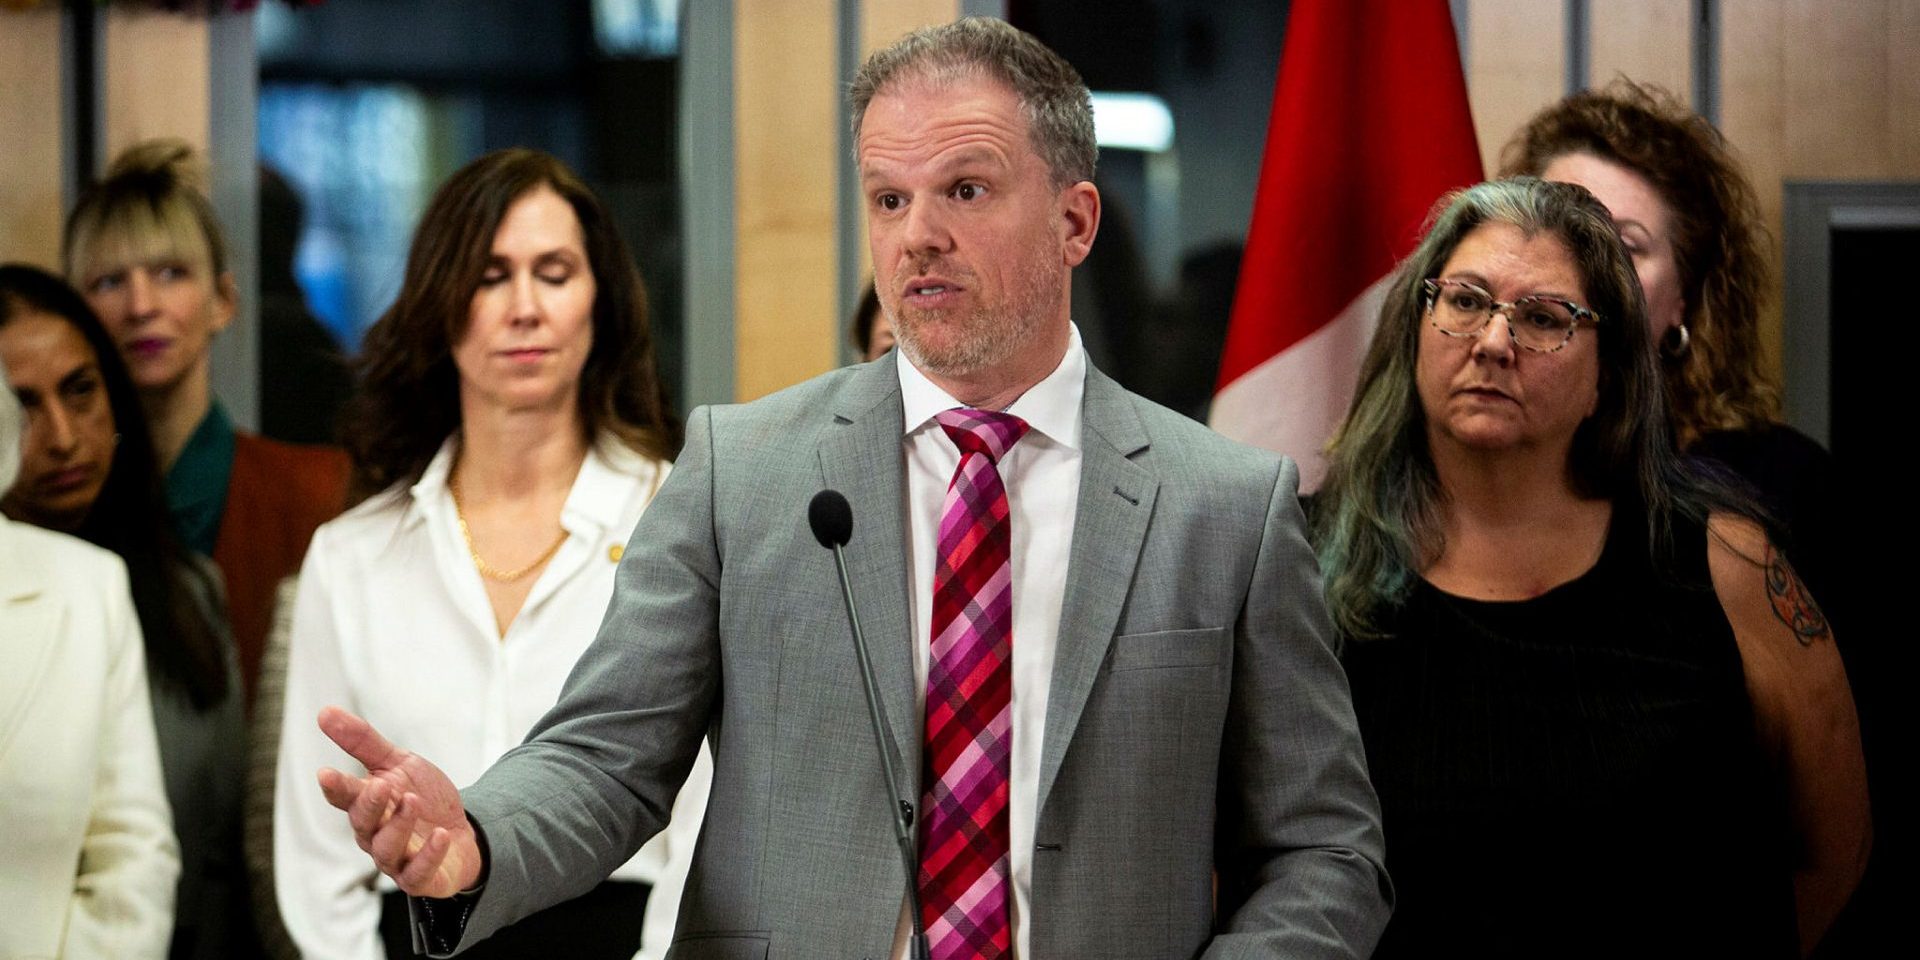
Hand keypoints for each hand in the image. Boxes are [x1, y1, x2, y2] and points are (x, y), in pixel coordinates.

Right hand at [315, 706, 483, 897]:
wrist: (461, 834)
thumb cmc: (423, 798)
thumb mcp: (399, 763)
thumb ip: (363, 742)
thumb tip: (324, 711)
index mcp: (367, 806)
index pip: (344, 797)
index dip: (335, 787)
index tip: (325, 773)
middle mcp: (375, 835)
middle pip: (363, 824)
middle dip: (369, 806)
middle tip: (381, 785)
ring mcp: (396, 860)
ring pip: (386, 850)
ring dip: (399, 826)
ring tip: (413, 801)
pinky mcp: (421, 878)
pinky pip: (419, 873)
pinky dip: (428, 855)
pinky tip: (440, 835)